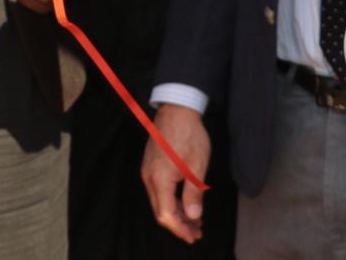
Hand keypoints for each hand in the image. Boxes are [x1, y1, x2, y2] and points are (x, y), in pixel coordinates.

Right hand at [141, 105, 210, 243]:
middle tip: (196, 232)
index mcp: (160, 179)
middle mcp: (149, 177)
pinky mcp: (151, 165)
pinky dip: (172, 200)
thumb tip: (193, 216)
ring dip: (176, 213)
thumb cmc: (188, 134)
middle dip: (178, 225)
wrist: (177, 109)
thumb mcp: (197, 167)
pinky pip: (159, 190)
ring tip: (194, 220)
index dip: (180, 229)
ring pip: (159, 201)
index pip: (167, 215)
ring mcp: (148, 171)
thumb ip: (194, 194)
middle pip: (161, 211)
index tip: (193, 235)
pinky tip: (185, 201)